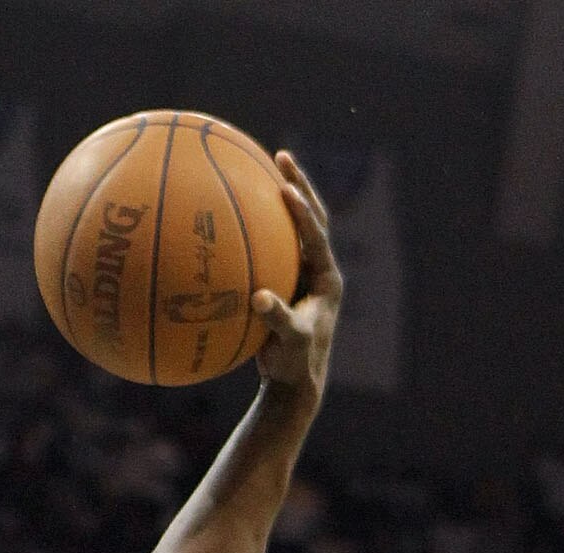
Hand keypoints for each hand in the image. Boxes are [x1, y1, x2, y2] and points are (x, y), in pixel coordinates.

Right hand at [251, 155, 341, 399]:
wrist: (294, 383)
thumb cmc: (293, 366)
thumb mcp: (288, 344)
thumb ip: (278, 320)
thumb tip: (259, 298)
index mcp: (327, 280)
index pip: (317, 235)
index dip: (302, 212)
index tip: (284, 189)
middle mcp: (319, 270)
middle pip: (312, 218)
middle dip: (298, 186)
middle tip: (281, 158)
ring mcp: (304, 274)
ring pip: (295, 227)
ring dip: (282, 199)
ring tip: (265, 168)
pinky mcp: (288, 281)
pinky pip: (274, 246)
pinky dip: (259, 228)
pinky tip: (235, 212)